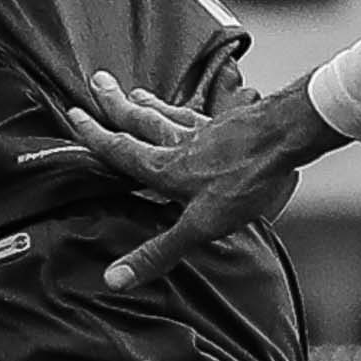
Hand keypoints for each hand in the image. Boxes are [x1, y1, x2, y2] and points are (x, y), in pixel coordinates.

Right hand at [60, 73, 343, 290]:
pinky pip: (199, 114)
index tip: (73, 114)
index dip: (95, 136)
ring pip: (168, 114)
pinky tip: (191, 111)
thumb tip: (114, 279)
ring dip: (148, 104)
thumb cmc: (245, 180)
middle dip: (116, 105)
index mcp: (165, 168)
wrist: (287, 138)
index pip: (121, 150)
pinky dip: (187, 109)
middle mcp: (180, 143)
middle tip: (97, 82)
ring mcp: (207, 130)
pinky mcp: (232, 125)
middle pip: (141, 121)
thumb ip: (157, 252)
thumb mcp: (199, 227)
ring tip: (135, 93)